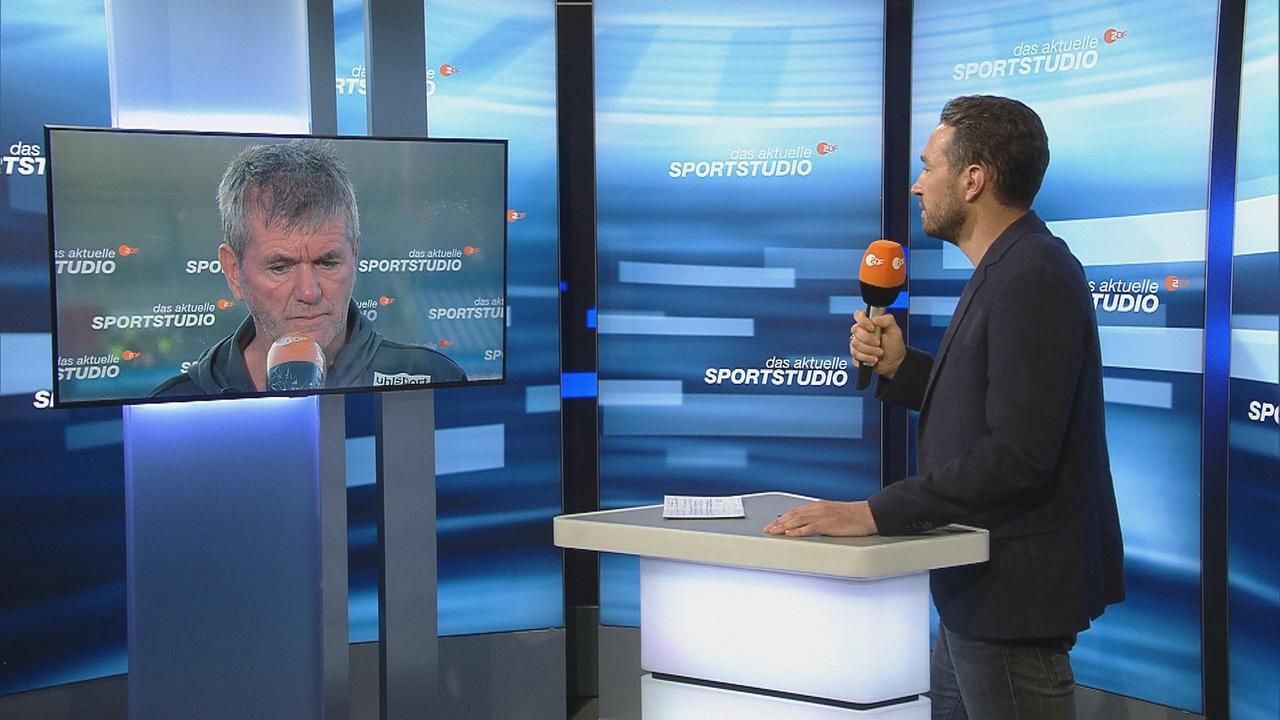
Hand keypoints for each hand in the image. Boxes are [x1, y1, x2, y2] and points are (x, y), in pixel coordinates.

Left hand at [763, 500, 877, 536]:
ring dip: (783, 526)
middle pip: (793, 515)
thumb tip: (810, 526)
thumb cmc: (853, 516)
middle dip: (778, 522)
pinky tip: (789, 534)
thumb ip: (820, 518)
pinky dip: (798, 531)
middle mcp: (817, 509)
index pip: (796, 511)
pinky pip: (809, 528)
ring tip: (773, 532)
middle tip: (767, 529)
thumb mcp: (833, 514)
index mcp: (818, 506)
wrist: (868, 514)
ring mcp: (822, 516)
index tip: (773, 523)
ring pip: (797, 520)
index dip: (782, 517)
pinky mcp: (828, 525)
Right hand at [850, 310, 905, 379]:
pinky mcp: (856, 354)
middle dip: (869, 340)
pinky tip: (872, 359)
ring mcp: (858, 343)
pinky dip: (865, 358)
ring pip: (855, 344)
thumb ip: (887, 320)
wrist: (894, 362)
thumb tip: (875, 318)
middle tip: (879, 344)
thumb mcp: (894, 330)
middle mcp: (862, 332)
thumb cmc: (894, 345)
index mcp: (870, 323)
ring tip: (878, 353)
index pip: (858, 315)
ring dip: (869, 351)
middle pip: (856, 331)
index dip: (863, 322)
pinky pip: (854, 355)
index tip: (872, 328)